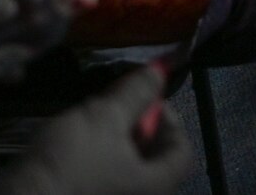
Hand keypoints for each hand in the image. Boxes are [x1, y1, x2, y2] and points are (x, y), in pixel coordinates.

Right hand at [0, 68, 192, 194]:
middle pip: (153, 158)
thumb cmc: (73, 163)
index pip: (182, 150)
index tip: (145, 98)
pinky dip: (96, 159)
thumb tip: (159, 71)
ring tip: (90, 120)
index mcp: (157, 186)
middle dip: (137, 126)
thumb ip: (136, 94)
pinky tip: (73, 145)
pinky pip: (102, 179)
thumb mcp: (106, 118)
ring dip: (113, 141)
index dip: (169, 118)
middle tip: (113, 106)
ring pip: (125, 167)